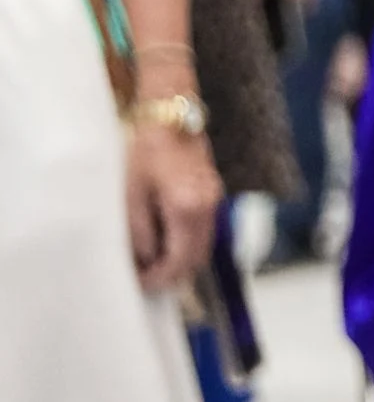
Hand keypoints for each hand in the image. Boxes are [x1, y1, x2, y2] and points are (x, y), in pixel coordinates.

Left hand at [125, 107, 222, 292]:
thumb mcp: (131, 195)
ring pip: (202, 246)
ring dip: (180, 258)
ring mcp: (214, 202)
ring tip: (151, 259)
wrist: (168, 117)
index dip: (159, 278)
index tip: (141, 284)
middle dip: (172, 273)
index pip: (179, 262)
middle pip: (196, 259)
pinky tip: (164, 236)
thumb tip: (145, 260)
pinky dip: (186, 241)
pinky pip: (203, 229)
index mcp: (187, 211)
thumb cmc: (144, 151)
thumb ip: (140, 233)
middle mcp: (208, 210)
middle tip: (145, 277)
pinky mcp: (212, 194)